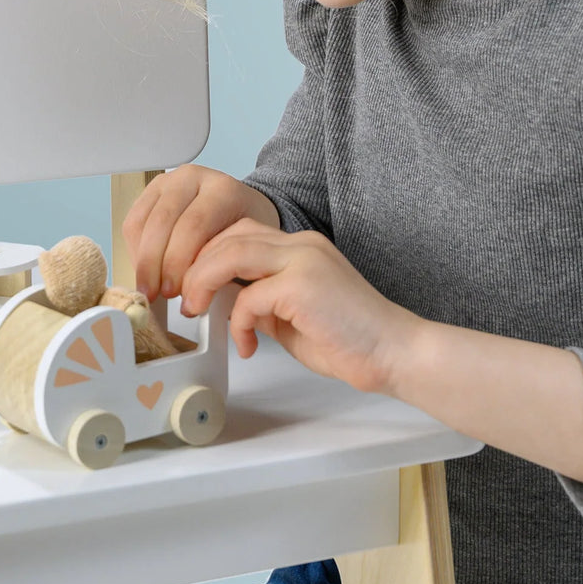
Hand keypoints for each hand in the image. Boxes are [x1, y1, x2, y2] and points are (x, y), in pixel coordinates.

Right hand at [122, 164, 279, 302]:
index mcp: (222, 189)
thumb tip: (194, 297)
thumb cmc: (244, 231)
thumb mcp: (244, 247)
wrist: (241, 209)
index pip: (193, 226)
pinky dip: (135, 252)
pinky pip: (132, 223)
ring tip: (150, 287)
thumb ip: (221, 266)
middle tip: (156, 294)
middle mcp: (192, 178)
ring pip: (142, 223)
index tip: (175, 293)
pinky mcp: (150, 191)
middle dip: (154, 265)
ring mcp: (168, 181)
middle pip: (162, 222)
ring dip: (142, 261)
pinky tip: (146, 271)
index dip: (178, 263)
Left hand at [179, 217, 419, 395]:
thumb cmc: (352, 339)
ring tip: (199, 311)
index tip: (195, 284)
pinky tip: (247, 345)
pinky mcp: (302, 285)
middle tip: (187, 298)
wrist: (394, 352)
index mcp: (302, 247)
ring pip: (232, 252)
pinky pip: (249, 296)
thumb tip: (230, 306)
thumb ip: (264, 303)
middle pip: (231, 235)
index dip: (210, 254)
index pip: (242, 231)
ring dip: (205, 282)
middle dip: (198, 265)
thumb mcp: (294, 316)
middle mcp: (301, 245)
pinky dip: (238, 322)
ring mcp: (303, 261)